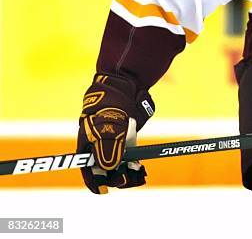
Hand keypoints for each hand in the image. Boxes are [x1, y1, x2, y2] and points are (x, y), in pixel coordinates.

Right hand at [77, 74, 154, 193]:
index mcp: (87, 143)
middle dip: (116, 178)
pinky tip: (141, 170)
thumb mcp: (109, 127)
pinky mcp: (127, 137)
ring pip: (118, 164)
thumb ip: (108, 148)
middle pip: (105, 168)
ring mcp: (113, 140)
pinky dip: (134, 164)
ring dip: (127, 173)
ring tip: (139, 177)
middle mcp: (99, 144)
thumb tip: (109, 168)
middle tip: (129, 181)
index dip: (95, 181)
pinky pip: (129, 155)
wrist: (126, 84)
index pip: (87, 168)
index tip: (105, 190)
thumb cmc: (111, 104)